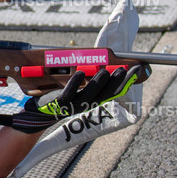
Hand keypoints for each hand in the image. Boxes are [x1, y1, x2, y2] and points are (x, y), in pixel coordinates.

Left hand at [11, 65, 143, 133]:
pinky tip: (81, 73)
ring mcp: (73, 106)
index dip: (126, 82)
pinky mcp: (60, 104)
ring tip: (105, 71)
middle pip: (105, 94)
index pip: (114, 91)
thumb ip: (90, 79)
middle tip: (122, 70)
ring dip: (98, 83)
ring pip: (89, 94)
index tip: (136, 70)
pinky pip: (69, 94)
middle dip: (115, 82)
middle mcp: (86, 105)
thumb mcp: (78, 89)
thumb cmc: (61, 97)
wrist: (40, 114)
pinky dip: (75, 83)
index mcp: (93, 100)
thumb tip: (104, 63)